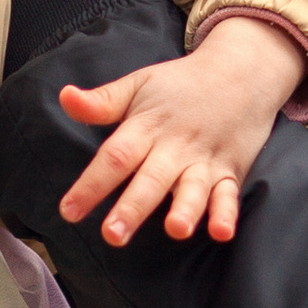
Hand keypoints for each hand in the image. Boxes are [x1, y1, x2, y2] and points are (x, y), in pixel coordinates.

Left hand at [56, 14, 306, 246]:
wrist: (242, 71)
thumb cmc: (181, 84)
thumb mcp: (139, 84)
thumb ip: (103, 100)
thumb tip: (65, 97)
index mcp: (147, 127)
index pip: (115, 157)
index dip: (91, 184)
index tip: (69, 211)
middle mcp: (175, 146)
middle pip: (151, 179)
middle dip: (132, 208)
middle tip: (113, 236)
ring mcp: (204, 160)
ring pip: (193, 188)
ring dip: (185, 209)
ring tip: (176, 230)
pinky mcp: (230, 170)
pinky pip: (228, 194)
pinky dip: (226, 213)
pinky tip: (222, 232)